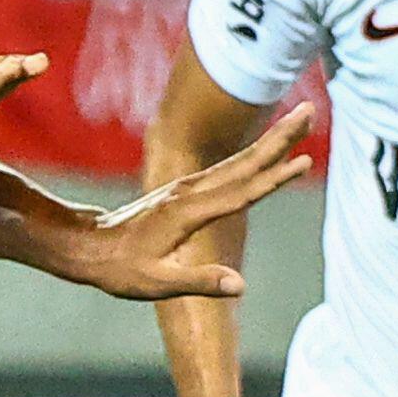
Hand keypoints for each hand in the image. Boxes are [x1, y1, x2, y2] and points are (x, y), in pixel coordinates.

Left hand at [60, 104, 309, 299]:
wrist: (87, 246)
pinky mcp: (187, 190)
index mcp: (189, 212)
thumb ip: (200, 282)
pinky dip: (254, 155)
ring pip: (240, 160)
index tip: (303, 161)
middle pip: (246, 162)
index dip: (275, 178)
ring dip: (272, 138)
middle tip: (310, 111)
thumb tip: (240, 285)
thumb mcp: (157, 283)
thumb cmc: (120, 269)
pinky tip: (266, 149)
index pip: (242, 193)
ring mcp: (189, 187)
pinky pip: (229, 168)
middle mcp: (191, 192)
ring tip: (300, 119)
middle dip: (281, 136)